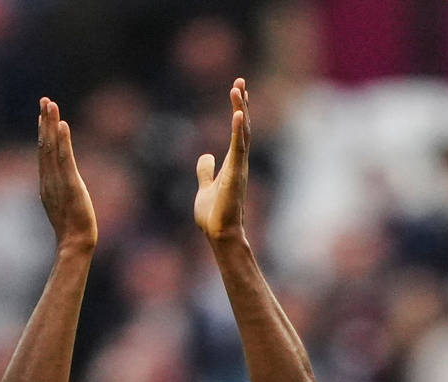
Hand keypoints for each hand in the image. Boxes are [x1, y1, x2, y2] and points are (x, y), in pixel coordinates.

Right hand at [38, 96, 96, 250]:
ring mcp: (58, 182)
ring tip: (51, 105)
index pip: (44, 152)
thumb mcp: (62, 205)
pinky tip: (63, 126)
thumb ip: (60, 192)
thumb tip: (61, 187)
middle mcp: (49, 179)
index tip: (43, 113)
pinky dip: (63, 142)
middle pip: (45, 145)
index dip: (43, 131)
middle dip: (45, 121)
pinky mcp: (70, 186)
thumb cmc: (71, 229)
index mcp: (47, 183)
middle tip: (45, 100)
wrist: (74, 244)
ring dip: (51, 125)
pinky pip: (65, 160)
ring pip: (52, 148)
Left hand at [194, 78, 249, 242]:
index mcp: (232, 163)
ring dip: (240, 110)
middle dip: (242, 103)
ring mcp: (239, 168)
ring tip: (238, 89)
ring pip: (241, 133)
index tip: (238, 89)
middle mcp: (239, 162)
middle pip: (242, 127)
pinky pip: (238, 148)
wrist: (219, 234)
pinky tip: (238, 114)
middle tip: (240, 81)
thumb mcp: (205, 187)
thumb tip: (205, 156)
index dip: (238, 109)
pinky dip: (238, 130)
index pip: (238, 131)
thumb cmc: (214, 216)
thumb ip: (205, 171)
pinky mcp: (235, 175)